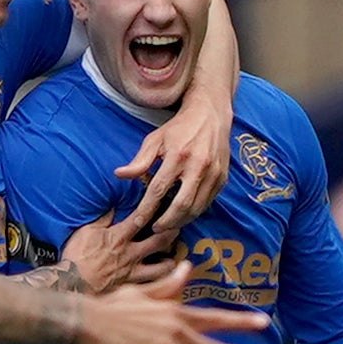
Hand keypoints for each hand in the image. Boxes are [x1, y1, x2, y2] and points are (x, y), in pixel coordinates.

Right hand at [57, 204, 178, 294]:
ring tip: (176, 259)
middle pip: (159, 241)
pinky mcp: (131, 289)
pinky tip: (168, 284)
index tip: (165, 199)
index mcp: (119, 237)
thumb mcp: (85, 232)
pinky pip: (152, 287)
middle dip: (172, 232)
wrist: (70, 285)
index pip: (141, 218)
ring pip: (162, 267)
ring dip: (171, 263)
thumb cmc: (75, 258)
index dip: (155, 207)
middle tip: (178, 227)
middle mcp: (130, 254)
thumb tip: (113, 204)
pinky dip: (162, 285)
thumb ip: (102, 218)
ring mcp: (133, 273)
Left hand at [115, 95, 230, 232]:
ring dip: (181, 221)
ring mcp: (213, 173)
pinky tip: (183, 215)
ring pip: (197, 208)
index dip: (146, 209)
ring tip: (168, 226)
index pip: (158, 189)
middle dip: (166, 222)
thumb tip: (119, 174)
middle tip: (155, 229)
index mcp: (178, 155)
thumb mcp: (155, 139)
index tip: (137, 221)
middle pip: (181, 205)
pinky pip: (208, 203)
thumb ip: (139, 161)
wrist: (211, 114)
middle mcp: (198, 166)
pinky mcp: (223, 178)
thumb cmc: (179, 128)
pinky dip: (194, 213)